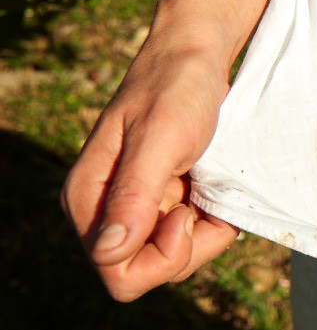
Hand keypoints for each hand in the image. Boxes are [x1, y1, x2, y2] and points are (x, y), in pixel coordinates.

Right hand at [61, 43, 237, 300]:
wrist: (194, 57)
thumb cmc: (176, 88)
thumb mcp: (161, 138)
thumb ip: (134, 194)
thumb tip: (109, 251)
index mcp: (89, 199)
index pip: (117, 271)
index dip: (161, 256)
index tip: (185, 214)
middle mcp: (105, 211)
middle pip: (145, 272)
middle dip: (186, 248)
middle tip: (201, 201)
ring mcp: (134, 209)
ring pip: (171, 261)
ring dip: (202, 234)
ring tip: (210, 190)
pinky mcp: (161, 204)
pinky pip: (187, 240)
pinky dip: (210, 224)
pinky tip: (214, 192)